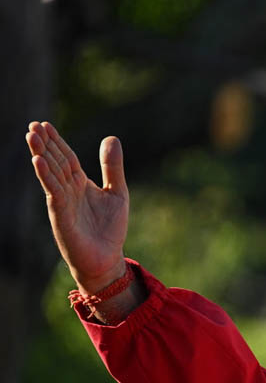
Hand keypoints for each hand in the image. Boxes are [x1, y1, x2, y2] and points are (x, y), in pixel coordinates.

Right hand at [26, 122, 129, 293]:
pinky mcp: (61, 214)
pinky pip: (53, 191)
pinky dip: (45, 175)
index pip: (65, 157)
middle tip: (33, 124)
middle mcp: (68, 190)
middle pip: (54, 161)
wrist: (107, 259)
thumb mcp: (117, 192)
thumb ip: (113, 167)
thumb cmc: (110, 229)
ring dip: (40, 154)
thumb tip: (111, 137)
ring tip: (31, 135)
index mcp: (80, 184)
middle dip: (44, 143)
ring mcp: (62, 201)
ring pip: (50, 173)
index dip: (56, 141)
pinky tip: (37, 160)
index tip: (45, 124)